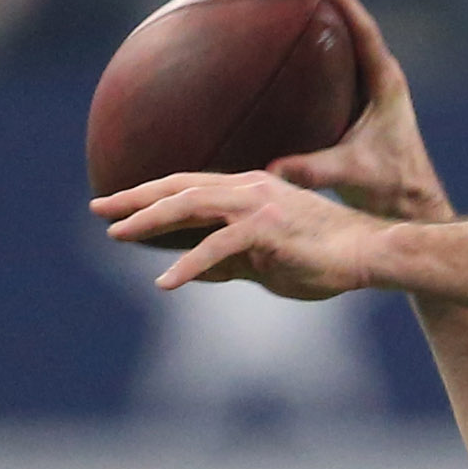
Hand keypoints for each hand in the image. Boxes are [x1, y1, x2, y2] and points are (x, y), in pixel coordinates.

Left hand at [93, 169, 387, 298]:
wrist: (368, 253)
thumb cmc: (325, 258)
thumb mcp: (265, 262)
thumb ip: (228, 262)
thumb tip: (189, 272)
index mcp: (248, 190)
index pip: (188, 185)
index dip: (149, 193)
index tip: (115, 203)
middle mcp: (248, 189)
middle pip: (179, 187)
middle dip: (135, 198)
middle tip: (99, 208)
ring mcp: (257, 206)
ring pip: (190, 206)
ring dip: (149, 220)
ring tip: (117, 235)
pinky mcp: (266, 231)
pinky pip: (216, 248)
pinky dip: (188, 265)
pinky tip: (164, 283)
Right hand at [260, 0, 452, 222]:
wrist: (410, 203)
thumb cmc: (391, 186)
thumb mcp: (352, 174)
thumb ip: (314, 170)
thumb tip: (271, 170)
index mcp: (384, 80)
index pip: (362, 28)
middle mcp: (375, 75)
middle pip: (343, 19)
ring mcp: (364, 85)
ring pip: (334, 35)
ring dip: (304, 13)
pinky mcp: (352, 99)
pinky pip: (323, 62)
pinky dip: (299, 46)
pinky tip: (268, 46)